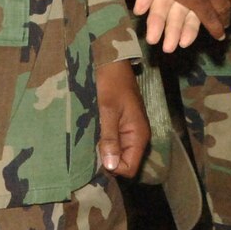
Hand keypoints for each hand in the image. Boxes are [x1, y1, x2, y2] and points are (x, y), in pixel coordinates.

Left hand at [94, 60, 149, 177]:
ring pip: (118, 152)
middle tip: (92, 145)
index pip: (129, 168)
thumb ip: (110, 138)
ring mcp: (130, 130)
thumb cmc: (110, 83)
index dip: (113, 167)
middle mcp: (137, 135)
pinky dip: (104, 141)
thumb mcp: (108, 110)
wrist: (112, 62)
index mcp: (138, 134)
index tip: (98, 154)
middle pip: (124, 162)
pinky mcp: (122, 124)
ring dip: (104, 150)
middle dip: (108, 159)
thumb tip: (111, 166)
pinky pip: (115, 141)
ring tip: (91, 138)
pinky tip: (94, 132)